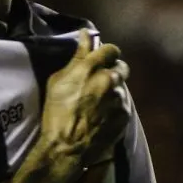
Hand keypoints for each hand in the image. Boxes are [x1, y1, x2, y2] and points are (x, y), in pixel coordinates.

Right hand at [41, 29, 130, 165]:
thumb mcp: (58, 80)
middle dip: (113, 70)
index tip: (100, 58)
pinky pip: (123, 104)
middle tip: (100, 80)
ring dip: (113, 90)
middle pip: (121, 66)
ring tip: (99, 103)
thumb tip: (86, 35)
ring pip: (122, 87)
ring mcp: (120, 98)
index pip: (111, 49)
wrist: (67, 146)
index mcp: (92, 68)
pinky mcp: (125, 115)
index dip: (106, 53)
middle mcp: (110, 79)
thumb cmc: (56, 112)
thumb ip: (77, 56)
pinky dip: (115, 106)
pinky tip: (103, 115)